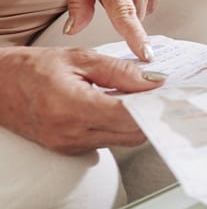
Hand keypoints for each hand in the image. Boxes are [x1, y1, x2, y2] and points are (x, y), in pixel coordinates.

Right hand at [0, 47, 165, 154]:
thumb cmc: (32, 68)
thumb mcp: (79, 58)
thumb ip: (120, 71)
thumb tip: (154, 81)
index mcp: (71, 106)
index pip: (128, 115)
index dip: (154, 105)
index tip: (172, 95)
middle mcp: (71, 133)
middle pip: (131, 133)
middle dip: (151, 114)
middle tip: (164, 96)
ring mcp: (69, 145)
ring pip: (122, 140)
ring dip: (137, 122)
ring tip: (142, 99)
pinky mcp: (70, 149)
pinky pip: (107, 141)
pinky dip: (120, 126)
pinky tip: (122, 108)